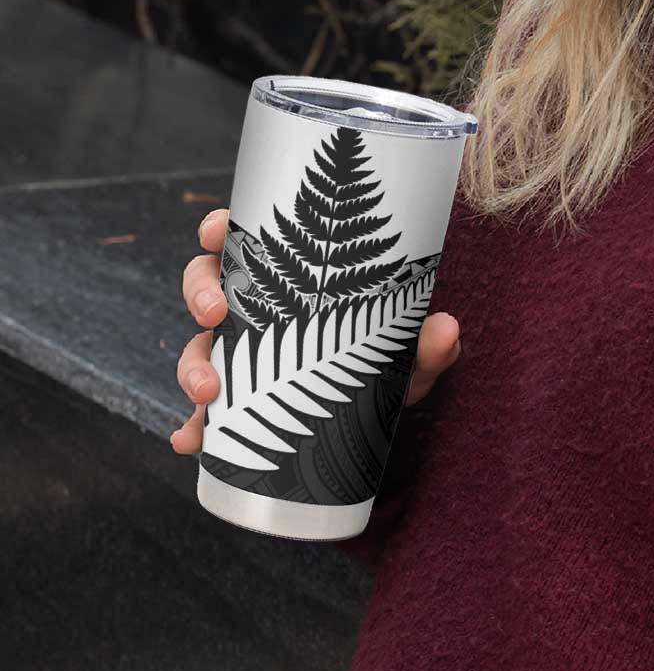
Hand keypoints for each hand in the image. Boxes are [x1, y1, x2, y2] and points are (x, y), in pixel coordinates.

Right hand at [170, 208, 460, 453]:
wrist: (384, 412)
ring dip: (192, 365)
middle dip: (200, 295)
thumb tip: (446, 328)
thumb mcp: (409, 353)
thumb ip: (427, 344)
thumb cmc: (390, 361)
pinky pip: (206, 412)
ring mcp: (246, 354)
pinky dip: (191, 427)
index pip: (247, 240)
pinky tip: (188, 442)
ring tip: (207, 393)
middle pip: (208, 286)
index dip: (219, 229)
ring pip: (199, 346)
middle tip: (215, 314)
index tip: (215, 231)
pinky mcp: (242, 402)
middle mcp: (260, 309)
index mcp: (292, 277)